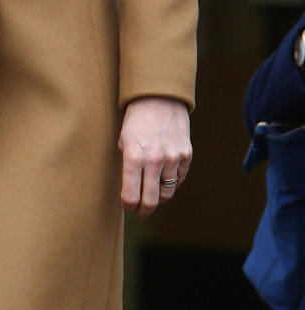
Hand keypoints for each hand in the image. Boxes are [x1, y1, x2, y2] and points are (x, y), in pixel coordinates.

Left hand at [119, 97, 191, 216]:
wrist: (160, 98)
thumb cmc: (137, 120)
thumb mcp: (123, 141)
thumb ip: (127, 166)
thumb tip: (130, 189)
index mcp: (133, 157)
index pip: (130, 196)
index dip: (128, 206)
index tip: (127, 206)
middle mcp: (154, 160)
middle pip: (150, 201)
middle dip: (143, 210)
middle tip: (140, 211)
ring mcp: (173, 158)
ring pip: (166, 193)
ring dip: (158, 197)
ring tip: (151, 195)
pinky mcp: (186, 155)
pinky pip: (179, 180)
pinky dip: (171, 183)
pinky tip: (163, 178)